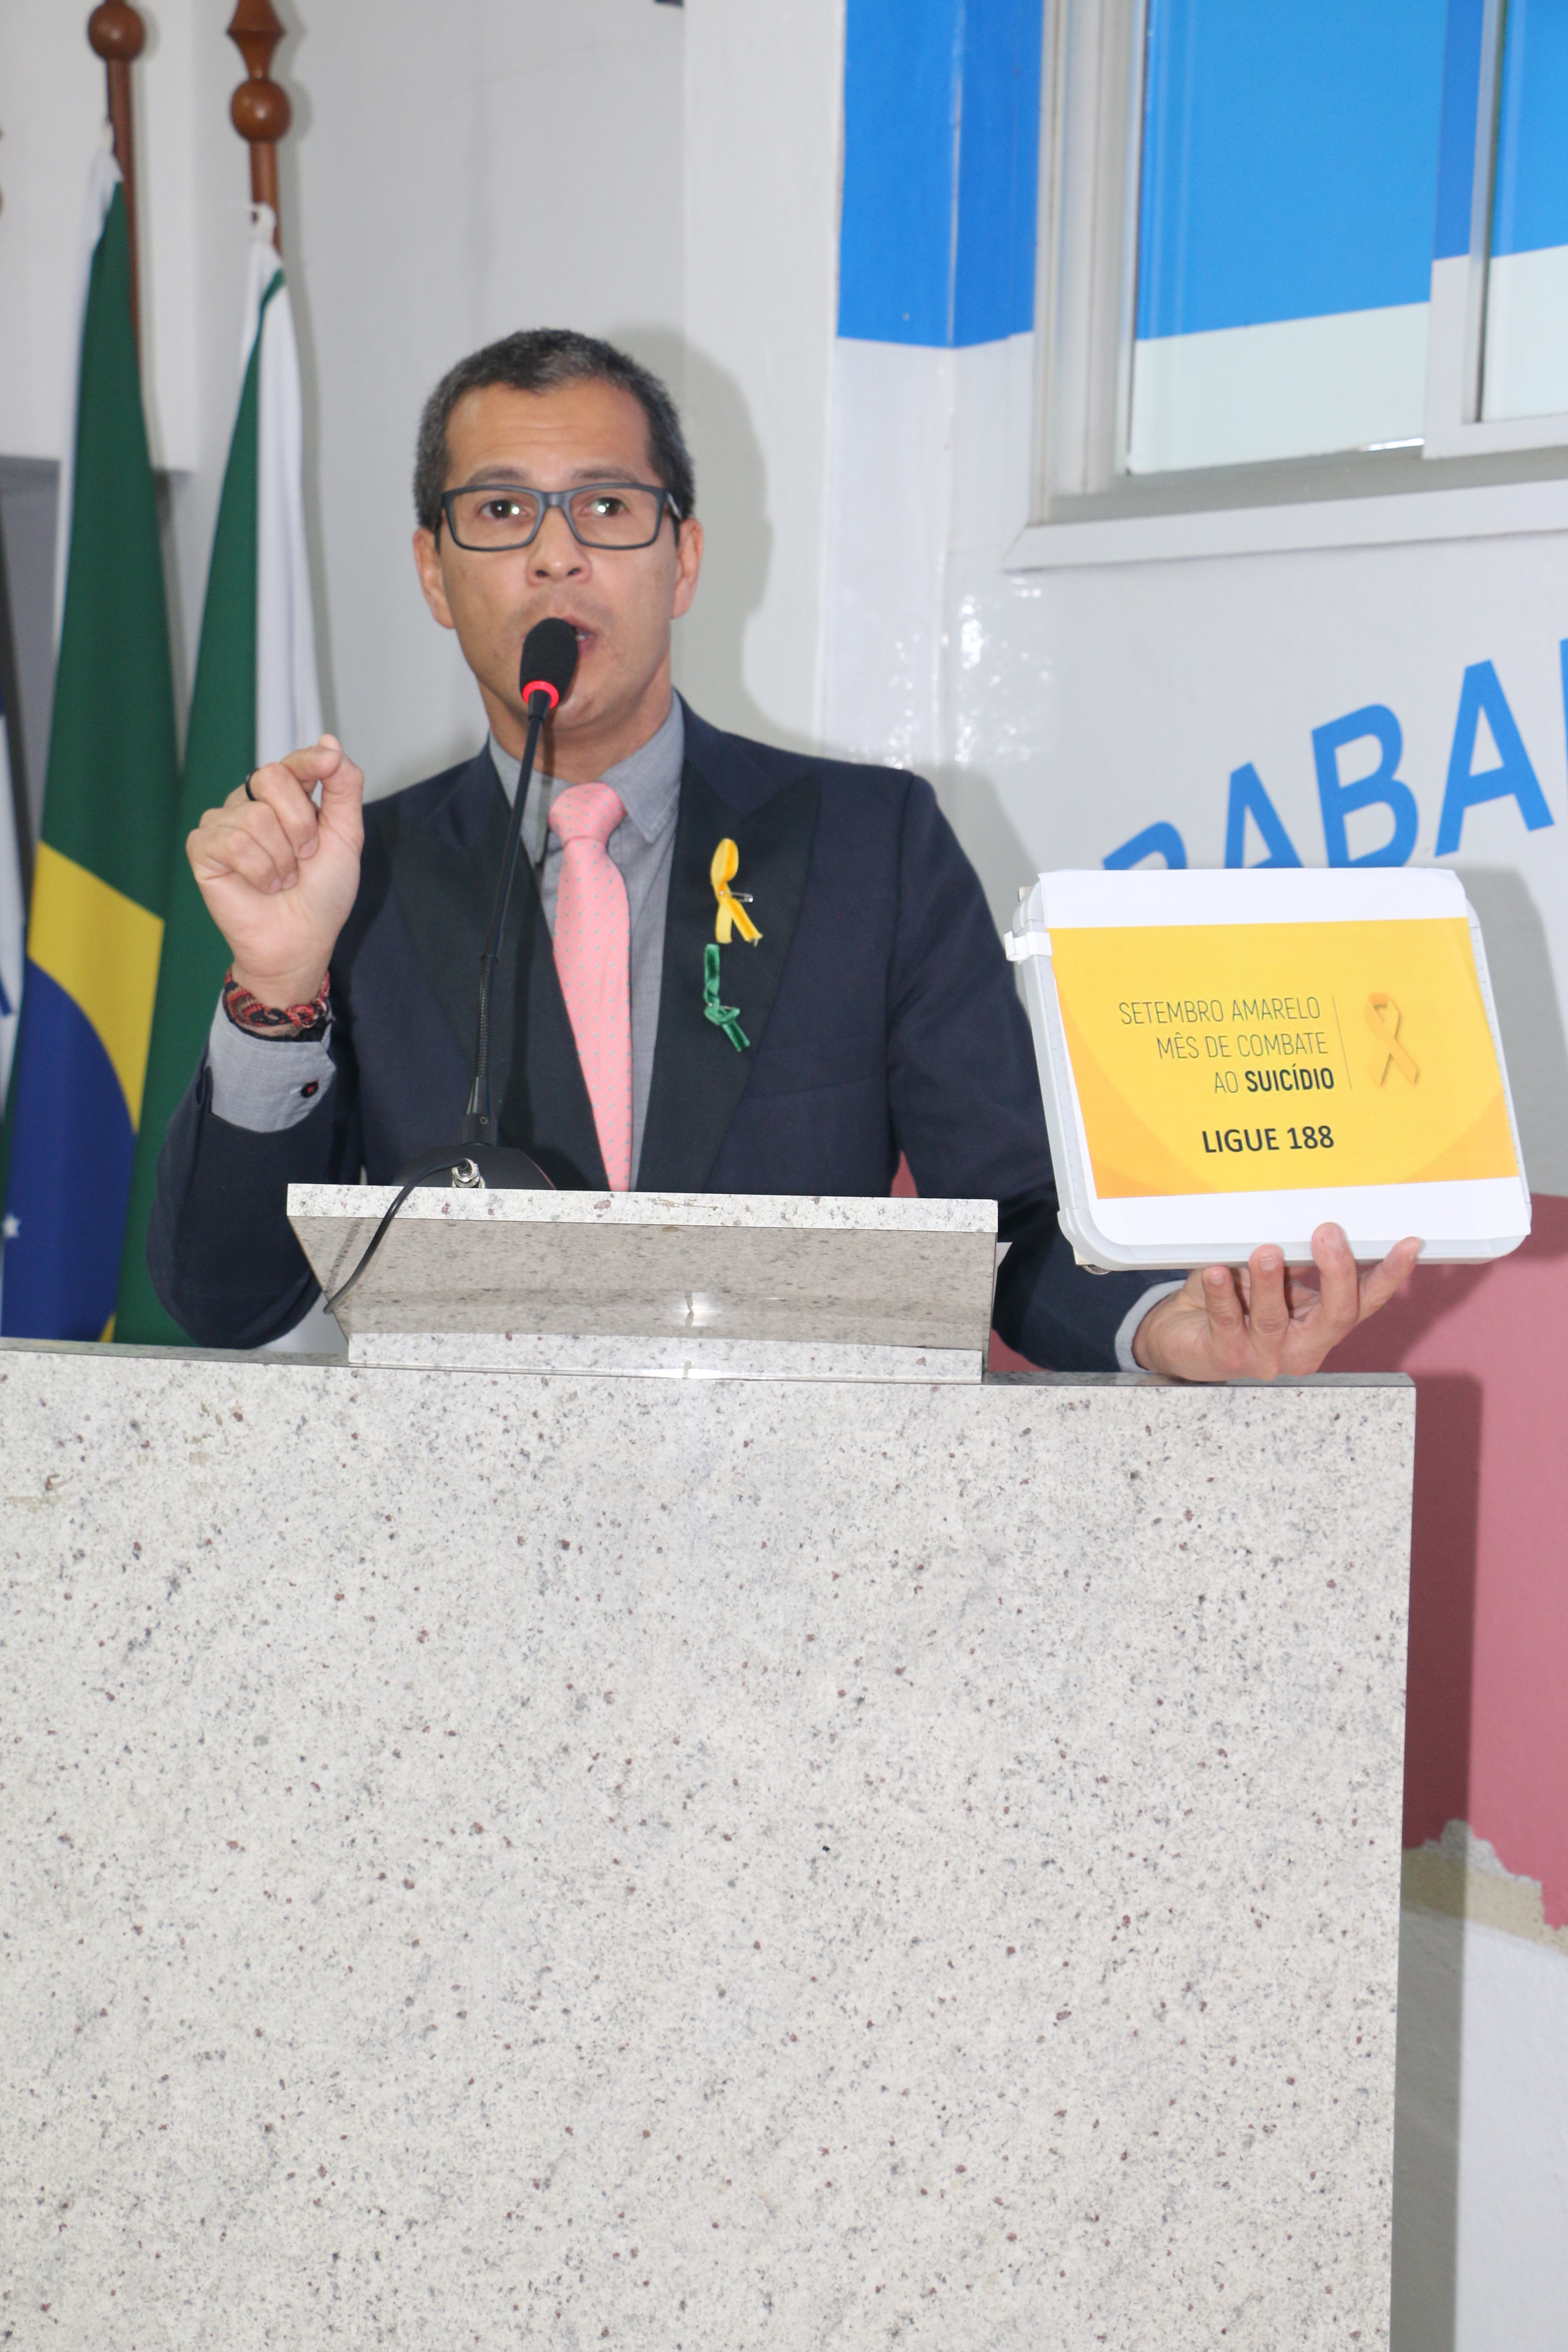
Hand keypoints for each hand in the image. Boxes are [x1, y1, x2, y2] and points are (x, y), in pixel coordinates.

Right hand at [187, 737, 364, 1008]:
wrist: (302, 939)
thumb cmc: (322, 893)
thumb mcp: (346, 836)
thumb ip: (343, 788)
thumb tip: (328, 741)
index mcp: (284, 798)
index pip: (292, 762)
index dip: (309, 761)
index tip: (328, 763)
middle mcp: (249, 803)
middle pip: (271, 777)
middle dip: (300, 823)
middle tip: (305, 857)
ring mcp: (222, 823)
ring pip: (255, 816)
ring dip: (281, 858)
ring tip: (283, 880)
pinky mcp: (202, 848)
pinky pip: (232, 842)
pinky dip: (258, 870)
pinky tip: (261, 887)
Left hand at [1131, 1223, 1420, 1382]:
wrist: (1186, 1336)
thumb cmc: (1234, 1302)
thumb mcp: (1272, 1279)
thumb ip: (1294, 1261)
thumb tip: (1312, 1225)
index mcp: (1321, 1324)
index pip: (1364, 1301)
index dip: (1389, 1275)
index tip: (1409, 1244)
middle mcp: (1303, 1346)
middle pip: (1336, 1315)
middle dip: (1335, 1273)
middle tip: (1327, 1233)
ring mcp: (1266, 1357)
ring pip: (1275, 1320)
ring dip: (1271, 1282)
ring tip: (1266, 1252)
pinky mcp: (1227, 1356)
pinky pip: (1227, 1321)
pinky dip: (1224, 1293)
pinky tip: (1219, 1271)